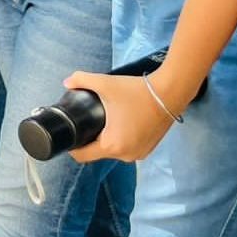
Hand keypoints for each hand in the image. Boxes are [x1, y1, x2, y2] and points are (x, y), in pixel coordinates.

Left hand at [64, 68, 184, 163]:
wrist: (170, 92)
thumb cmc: (138, 91)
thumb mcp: (105, 83)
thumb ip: (81, 80)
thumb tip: (66, 82)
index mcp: (113, 145)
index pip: (83, 156)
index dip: (72, 146)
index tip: (69, 132)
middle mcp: (126, 155)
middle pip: (97, 153)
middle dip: (89, 140)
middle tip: (85, 121)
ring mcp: (139, 154)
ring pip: (112, 151)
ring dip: (105, 140)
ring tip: (101, 122)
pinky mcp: (148, 149)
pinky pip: (126, 148)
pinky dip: (120, 140)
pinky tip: (117, 125)